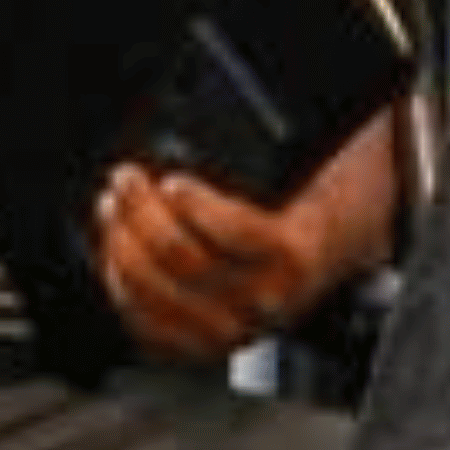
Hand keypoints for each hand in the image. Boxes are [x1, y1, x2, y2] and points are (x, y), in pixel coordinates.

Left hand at [93, 119, 400, 366]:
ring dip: (122, 244)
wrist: (336, 248)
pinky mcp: (205, 341)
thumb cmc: (317, 201)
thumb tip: (220, 108)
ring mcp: (235, 326)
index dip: (198, 208)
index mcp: (297, 252)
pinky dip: (121, 284)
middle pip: (184, 261)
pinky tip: (116, 250)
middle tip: (126, 179)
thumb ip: (269, 148)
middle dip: (142, 213)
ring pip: (157, 293)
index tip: (172, 181)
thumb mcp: (311, 163)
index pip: (240, 236)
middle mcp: (267, 299)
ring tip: (113, 206)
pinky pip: (148, 323)